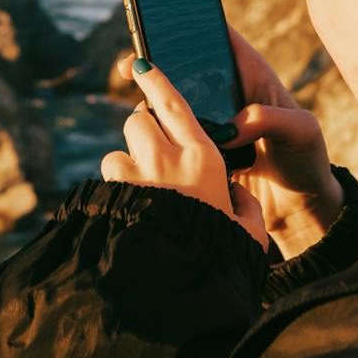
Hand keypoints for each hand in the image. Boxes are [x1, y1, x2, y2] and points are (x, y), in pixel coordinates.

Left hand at [100, 56, 268, 252]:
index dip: (156, 79)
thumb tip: (238, 196)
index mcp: (203, 159)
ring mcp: (136, 177)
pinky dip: (117, 187)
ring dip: (127, 164)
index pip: (173, 103)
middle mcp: (166, 159)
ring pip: (119, 151)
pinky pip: (109, 178)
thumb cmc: (218, 260)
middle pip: (138, 120)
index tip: (141, 65)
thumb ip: (245, 208)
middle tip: (152, 153)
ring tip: (142, 191)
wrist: (174, 292)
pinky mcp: (114, 196)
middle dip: (142, 131)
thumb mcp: (248, 234)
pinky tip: (129, 208)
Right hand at [116, 29, 344, 260]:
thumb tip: (231, 128)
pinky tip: (146, 140)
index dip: (191, 27)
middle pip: (186, 66)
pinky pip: (175, 133)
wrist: (299, 206)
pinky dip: (159, 133)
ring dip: (152, 101)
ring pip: (174, 99)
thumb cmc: (307, 160)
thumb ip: (270, 120)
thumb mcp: (302, 132)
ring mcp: (213, 119)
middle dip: (156, 62)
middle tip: (132, 67)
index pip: (219, 37)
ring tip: (138, 108)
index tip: (162, 28)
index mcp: (252, 75)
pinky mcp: (201, 146)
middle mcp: (228, 92)